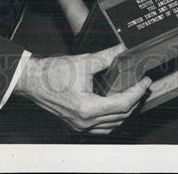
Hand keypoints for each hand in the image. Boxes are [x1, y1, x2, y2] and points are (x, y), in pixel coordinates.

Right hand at [15, 46, 150, 133]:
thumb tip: (122, 50)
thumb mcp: (83, 61)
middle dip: (135, 100)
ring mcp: (80, 126)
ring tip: (133, 94)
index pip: (123, 104)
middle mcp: (85, 121)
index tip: (145, 81)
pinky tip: (116, 106)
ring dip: (125, 111)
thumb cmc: (52, 73)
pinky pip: (102, 127)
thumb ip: (106, 57)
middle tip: (142, 85)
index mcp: (88, 108)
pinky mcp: (76, 124)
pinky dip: (113, 118)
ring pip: (112, 125)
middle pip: (120, 116)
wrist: (32, 80)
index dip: (137, 92)